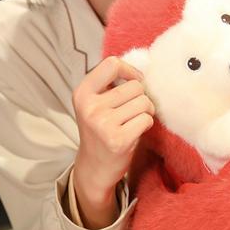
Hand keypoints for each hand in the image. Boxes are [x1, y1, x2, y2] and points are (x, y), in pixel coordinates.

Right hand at [72, 56, 153, 227]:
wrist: (94, 167)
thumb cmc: (101, 128)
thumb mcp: (95, 102)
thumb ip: (111, 82)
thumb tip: (143, 62)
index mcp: (83, 93)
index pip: (112, 64)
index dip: (130, 70)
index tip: (134, 80)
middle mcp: (90, 107)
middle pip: (135, 85)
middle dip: (141, 96)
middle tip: (132, 109)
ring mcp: (103, 124)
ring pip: (144, 102)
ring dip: (146, 110)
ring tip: (134, 120)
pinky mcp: (118, 140)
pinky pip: (146, 119)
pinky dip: (146, 124)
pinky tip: (135, 131)